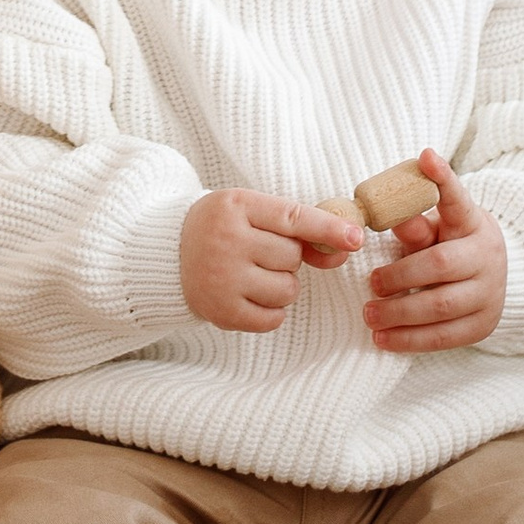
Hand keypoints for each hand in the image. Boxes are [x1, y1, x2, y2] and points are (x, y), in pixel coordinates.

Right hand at [181, 188, 364, 333]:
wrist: (166, 254)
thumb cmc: (220, 228)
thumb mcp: (251, 212)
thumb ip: (296, 228)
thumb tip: (344, 248)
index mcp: (236, 206)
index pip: (293, 217)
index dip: (329, 228)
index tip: (356, 238)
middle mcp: (227, 241)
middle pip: (292, 256)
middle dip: (286, 257)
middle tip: (258, 251)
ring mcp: (222, 278)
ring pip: (287, 289)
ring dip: (281, 285)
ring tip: (252, 274)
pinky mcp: (222, 311)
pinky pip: (272, 318)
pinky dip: (270, 310)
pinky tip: (248, 295)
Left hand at [364, 152, 506, 352]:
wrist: (495, 278)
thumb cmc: (452, 244)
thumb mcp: (438, 227)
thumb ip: (415, 224)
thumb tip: (392, 216)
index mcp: (472, 222)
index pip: (457, 198)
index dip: (443, 178)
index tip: (425, 156)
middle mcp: (486, 256)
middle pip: (440, 265)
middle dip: (400, 276)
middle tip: (371, 283)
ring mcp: (489, 294)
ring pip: (441, 308)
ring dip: (400, 314)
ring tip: (369, 315)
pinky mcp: (483, 326)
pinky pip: (444, 337)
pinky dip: (411, 340)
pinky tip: (384, 340)